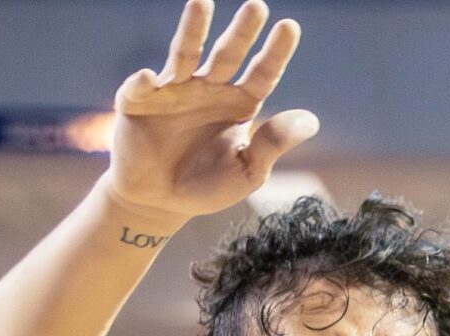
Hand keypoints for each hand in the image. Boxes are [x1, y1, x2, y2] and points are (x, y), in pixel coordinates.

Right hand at [103, 0, 317, 225]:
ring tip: (201, 2)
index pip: (262, 73)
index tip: (290, 26)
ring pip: (185, 54)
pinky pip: (140, 89)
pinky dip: (143, 82)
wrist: (160, 202)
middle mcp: (207, 88)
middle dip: (242, 31)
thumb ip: (273, 143)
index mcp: (238, 103)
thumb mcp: (248, 171)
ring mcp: (173, 91)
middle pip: (228, 55)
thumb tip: (311, 121)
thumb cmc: (208, 185)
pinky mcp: (138, 102)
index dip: (275, 52)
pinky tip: (150, 78)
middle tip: (258, 5)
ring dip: (193, 29)